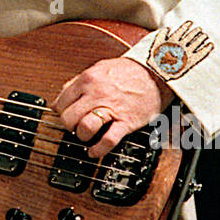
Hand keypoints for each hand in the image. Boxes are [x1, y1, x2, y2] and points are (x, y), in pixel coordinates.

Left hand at [51, 56, 173, 158]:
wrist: (158, 72)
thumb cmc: (130, 70)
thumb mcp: (100, 68)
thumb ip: (80, 81)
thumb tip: (64, 94)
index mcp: (88, 79)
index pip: (61, 101)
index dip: (61, 111)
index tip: (65, 114)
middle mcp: (96, 94)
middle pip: (69, 118)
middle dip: (69, 125)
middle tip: (75, 126)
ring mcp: (111, 109)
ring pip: (84, 129)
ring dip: (82, 136)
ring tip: (85, 135)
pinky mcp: (126, 122)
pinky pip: (107, 141)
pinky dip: (98, 150)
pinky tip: (94, 152)